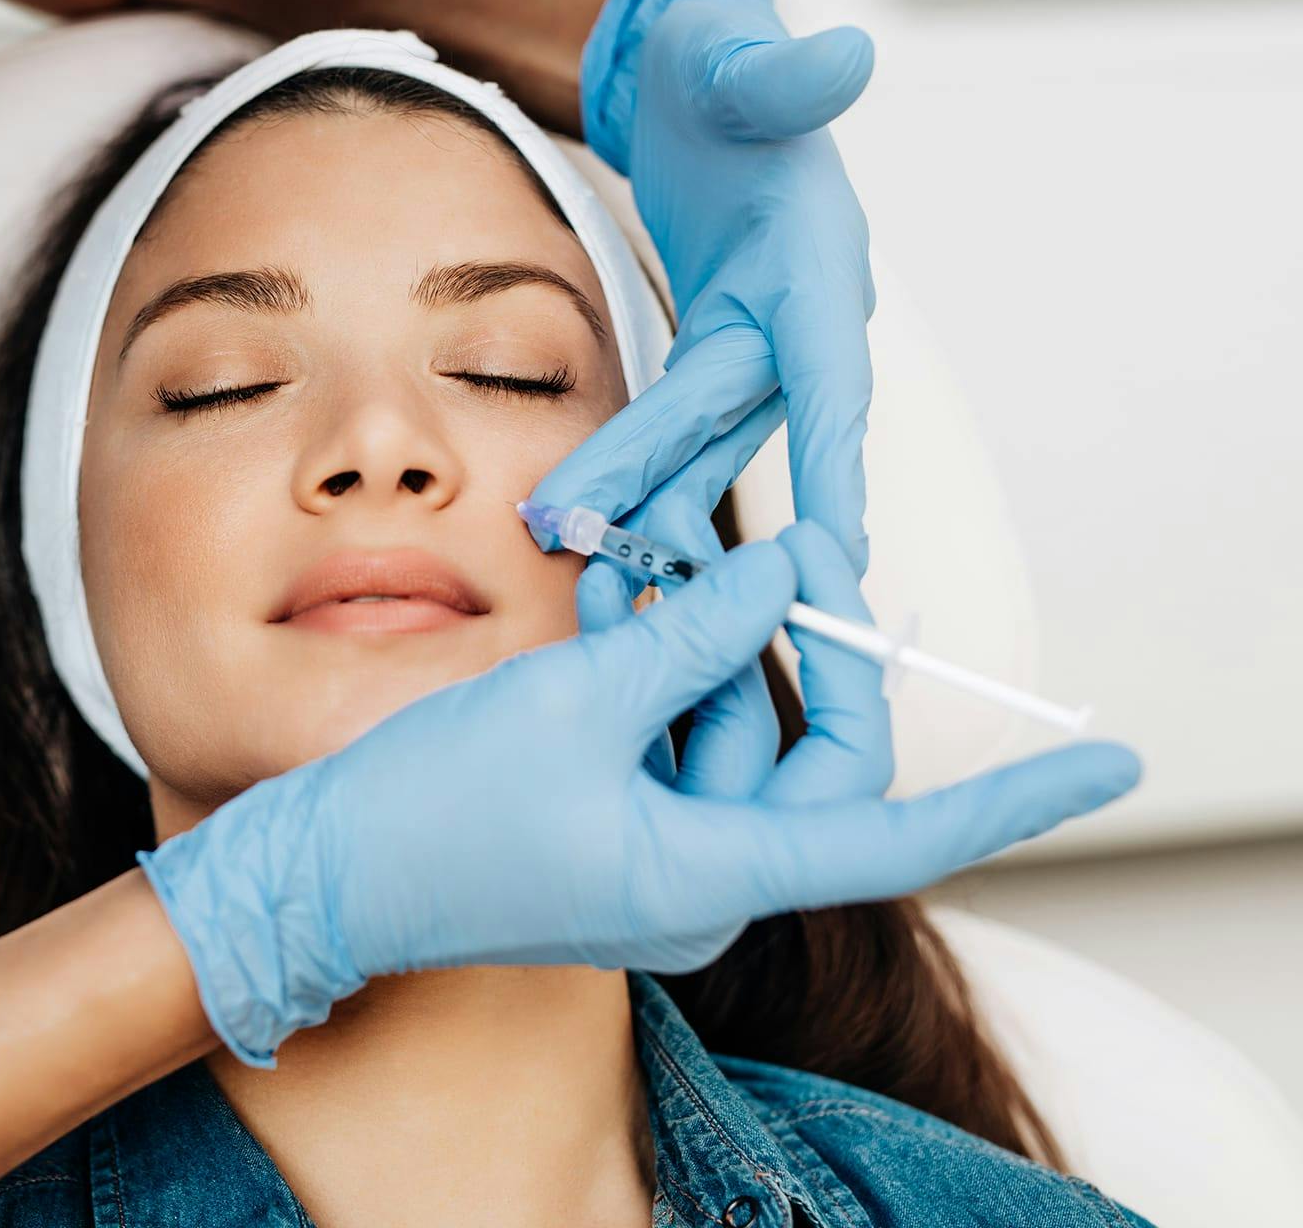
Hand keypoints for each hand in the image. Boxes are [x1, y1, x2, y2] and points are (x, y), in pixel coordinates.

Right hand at [137, 531, 1140, 1066]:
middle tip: (761, 549)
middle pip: (805, 756)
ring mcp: (655, 862)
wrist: (321, 871)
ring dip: (696, 646)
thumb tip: (785, 577)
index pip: (901, 832)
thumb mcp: (581, 695)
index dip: (1014, 798)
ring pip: (728, 735)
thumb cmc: (436, 806)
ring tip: (634, 571)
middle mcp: (702, 881)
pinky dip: (654, 677)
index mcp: (713, 874)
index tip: (1110, 764)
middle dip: (781, 649)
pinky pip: (671, 745)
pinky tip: (611, 611)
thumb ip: (702, 634)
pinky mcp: (612, 834)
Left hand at [534, 0, 877, 571]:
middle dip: (671, 491)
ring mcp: (759, 346)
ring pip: (704, 444)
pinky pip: (680, 433)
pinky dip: (642, 480)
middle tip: (598, 549)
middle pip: (734, 422)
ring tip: (579, 560)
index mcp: (817, 264)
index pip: (833, 373)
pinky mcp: (718, 358)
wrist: (701, 85)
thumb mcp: (738, 60)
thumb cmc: (723, 71)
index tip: (838, 551)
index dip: (836, 462)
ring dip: (648, 505)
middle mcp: (798, 321)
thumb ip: (778, 71)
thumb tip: (842, 56)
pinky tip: (596, 532)